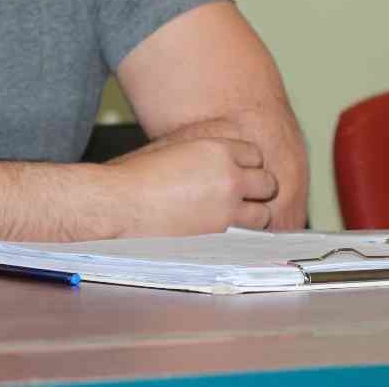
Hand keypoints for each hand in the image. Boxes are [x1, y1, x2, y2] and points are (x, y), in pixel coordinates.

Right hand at [135, 113, 307, 231]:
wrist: (119, 203)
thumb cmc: (135, 175)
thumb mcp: (172, 148)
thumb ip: (199, 150)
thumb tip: (213, 156)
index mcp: (217, 150)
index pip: (255, 155)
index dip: (246, 166)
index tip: (237, 175)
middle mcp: (229, 177)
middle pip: (268, 183)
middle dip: (257, 191)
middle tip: (241, 198)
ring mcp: (227, 209)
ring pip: (264, 214)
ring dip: (252, 217)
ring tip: (233, 220)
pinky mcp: (220, 236)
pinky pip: (248, 239)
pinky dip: (241, 239)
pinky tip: (226, 237)